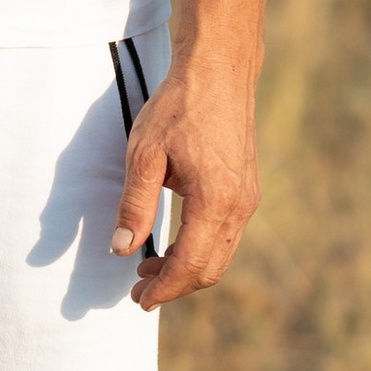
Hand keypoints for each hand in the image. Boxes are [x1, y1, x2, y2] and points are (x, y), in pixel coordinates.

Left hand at [113, 55, 260, 312]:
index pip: (190, 265)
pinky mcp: (248, 188)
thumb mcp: (144, 155)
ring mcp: (248, 198)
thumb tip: (122, 250)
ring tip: (148, 267)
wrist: (219, 70)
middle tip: (139, 291)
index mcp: (215, 201)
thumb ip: (135, 206)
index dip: (164, 289)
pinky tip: (172, 241)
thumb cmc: (178, 107)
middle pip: (210, 269)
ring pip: (220, 254)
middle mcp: (240, 206)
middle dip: (175, 286)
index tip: (139, 300)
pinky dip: (200, 248)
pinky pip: (226, 234)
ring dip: (187, 268)